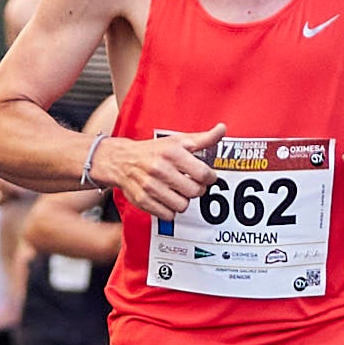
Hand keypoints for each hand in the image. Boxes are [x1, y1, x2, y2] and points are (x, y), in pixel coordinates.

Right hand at [100, 126, 217, 220]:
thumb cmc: (152, 151)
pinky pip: (168, 215)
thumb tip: (222, 129)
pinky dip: (170, 210)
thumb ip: (203, 138)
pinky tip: (166, 198)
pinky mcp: (143, 200)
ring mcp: (151, 186)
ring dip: (183, 200)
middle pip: (195, 192)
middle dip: (196, 189)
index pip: (204, 174)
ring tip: (177, 191)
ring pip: (182, 205)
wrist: (121, 160)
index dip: (209, 177)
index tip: (205, 176)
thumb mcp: (177, 140)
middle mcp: (161, 169)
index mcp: (172, 153)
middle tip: (190, 183)